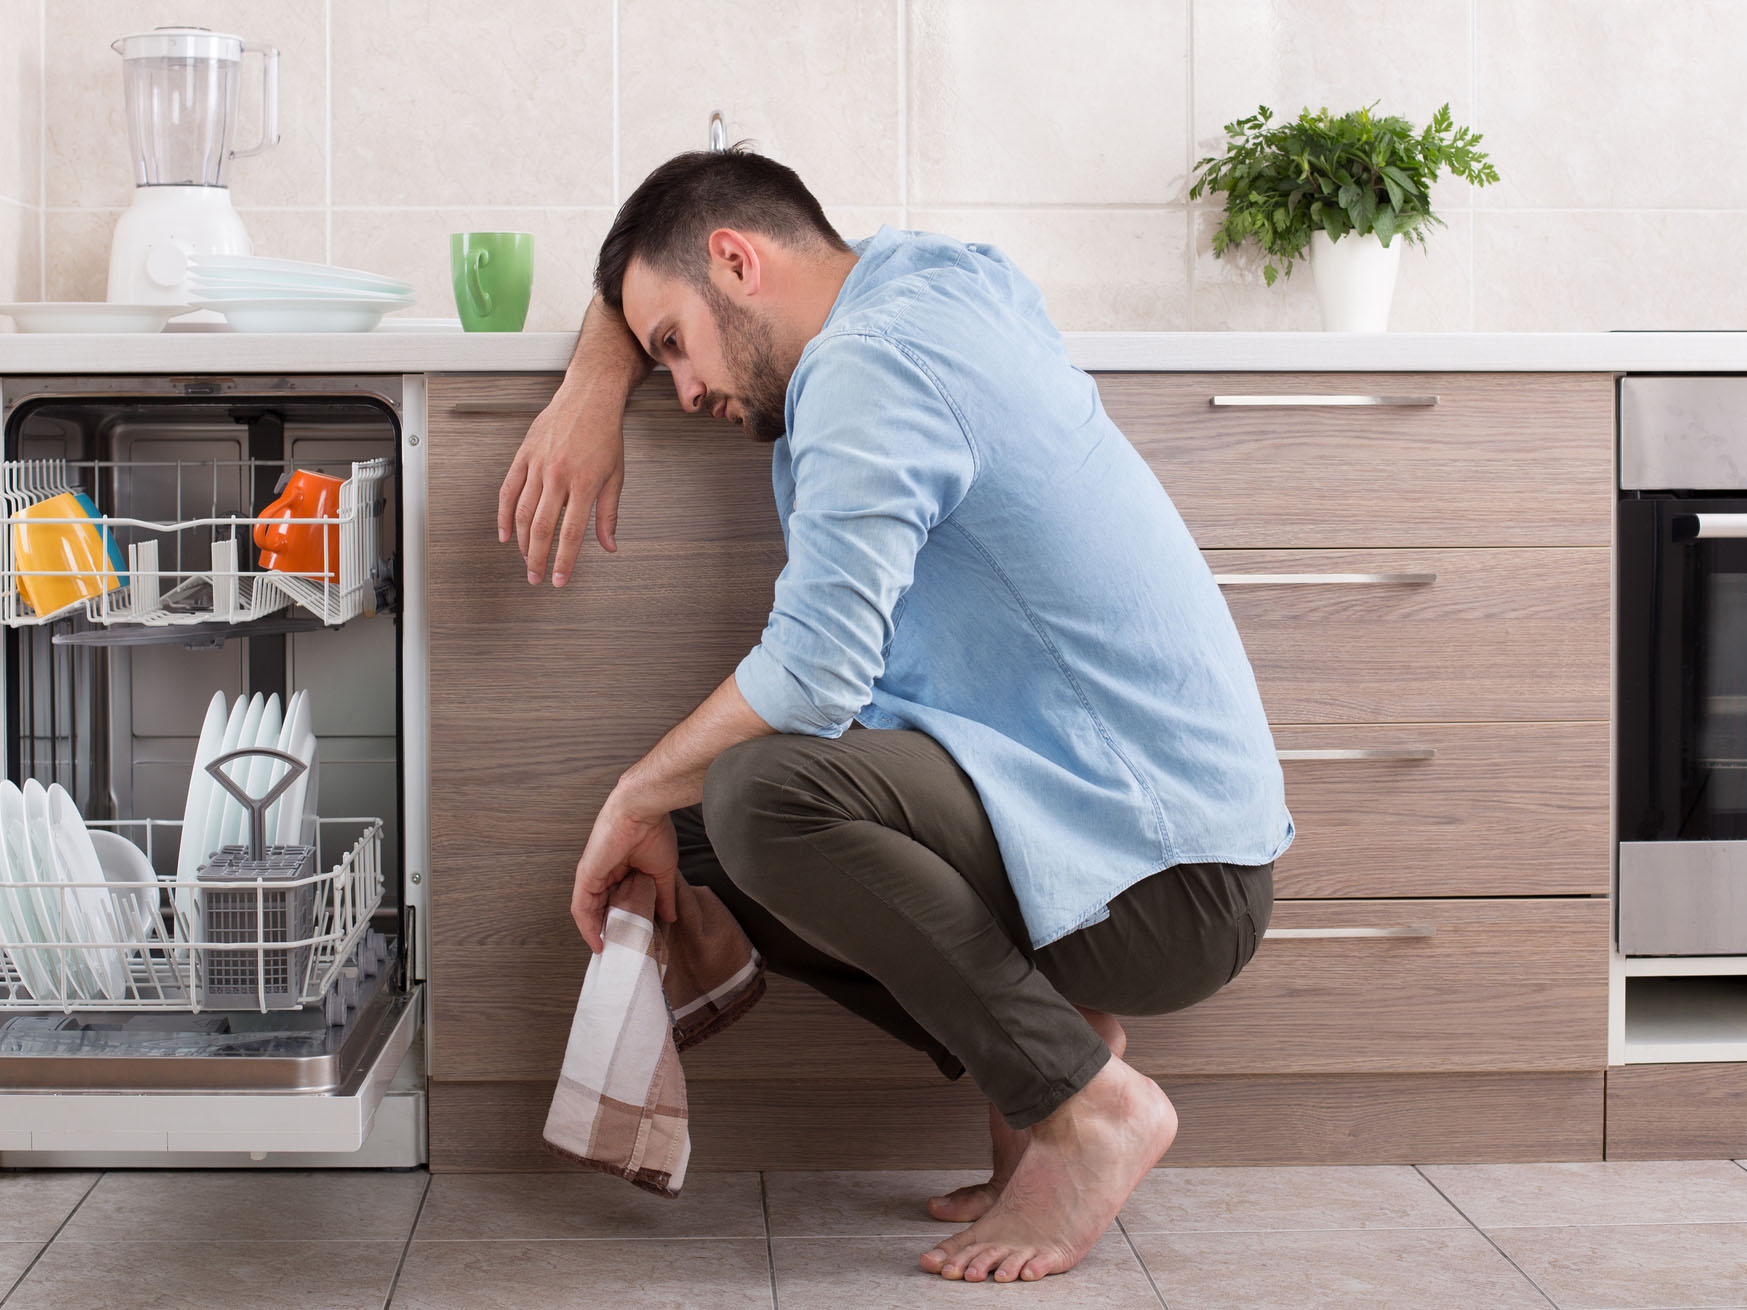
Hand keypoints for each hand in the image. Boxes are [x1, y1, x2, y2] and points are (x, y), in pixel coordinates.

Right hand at [498, 385, 626, 586]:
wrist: (588, 399)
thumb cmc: (605, 436)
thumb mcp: (616, 477)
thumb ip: (608, 515)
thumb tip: (608, 546)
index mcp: (583, 484)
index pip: (570, 534)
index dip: (563, 561)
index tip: (560, 580)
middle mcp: (558, 476)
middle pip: (541, 528)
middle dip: (537, 559)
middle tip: (537, 578)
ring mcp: (537, 465)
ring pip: (521, 513)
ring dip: (521, 542)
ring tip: (526, 560)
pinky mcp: (523, 456)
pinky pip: (508, 490)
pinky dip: (503, 515)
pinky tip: (504, 534)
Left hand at [570, 795, 679, 952]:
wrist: (643, 810)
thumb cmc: (653, 832)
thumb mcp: (662, 873)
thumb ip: (663, 896)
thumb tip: (670, 917)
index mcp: (622, 870)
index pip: (618, 902)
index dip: (623, 921)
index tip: (632, 939)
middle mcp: (605, 874)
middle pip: (602, 908)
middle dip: (609, 930)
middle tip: (619, 950)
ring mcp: (593, 876)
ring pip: (589, 912)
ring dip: (597, 933)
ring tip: (608, 951)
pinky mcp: (587, 876)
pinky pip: (581, 908)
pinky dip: (587, 927)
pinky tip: (596, 941)